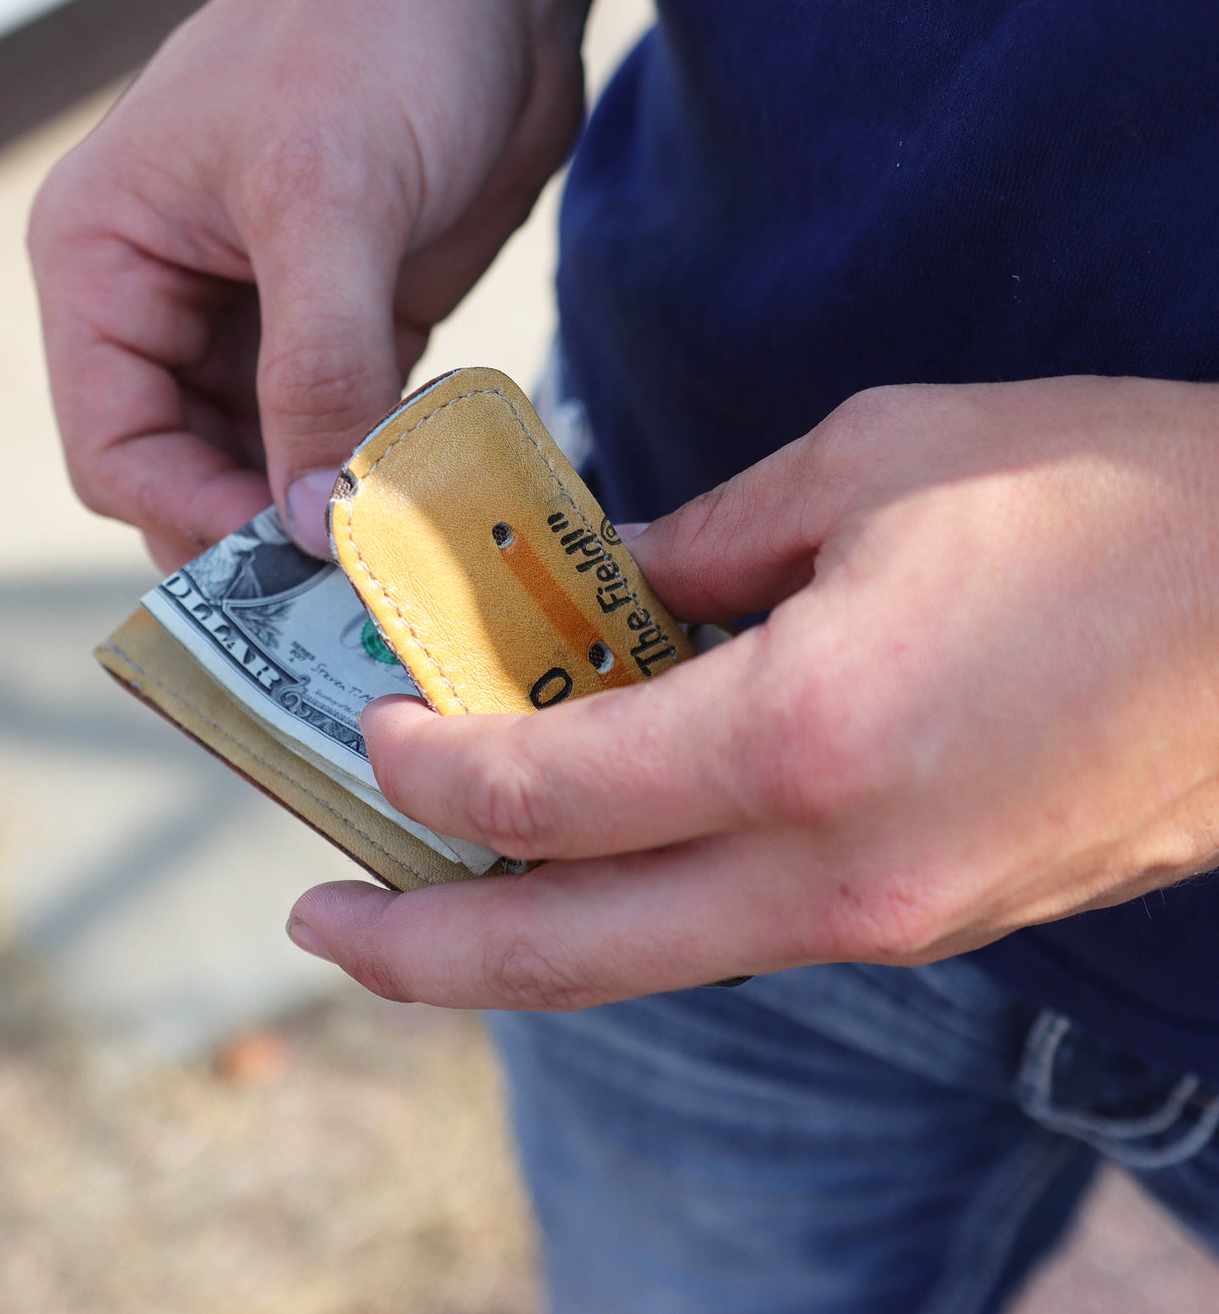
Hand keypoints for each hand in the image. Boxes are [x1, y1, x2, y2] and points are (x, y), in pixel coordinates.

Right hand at [30, 0, 617, 568]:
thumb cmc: (376, 35)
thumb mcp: (328, 199)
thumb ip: (316, 367)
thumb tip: (310, 519)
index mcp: (105, 264)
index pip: (114, 450)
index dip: (195, 516)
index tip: (292, 563)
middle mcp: (169, 304)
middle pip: (190, 473)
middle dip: (261, 534)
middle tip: (351, 591)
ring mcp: (262, 323)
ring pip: (272, 465)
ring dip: (326, 513)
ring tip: (396, 555)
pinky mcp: (349, 328)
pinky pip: (346, 432)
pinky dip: (378, 473)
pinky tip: (426, 497)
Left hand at [287, 377, 1218, 1007]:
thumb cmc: (1104, 502)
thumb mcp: (873, 465)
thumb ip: (706, 539)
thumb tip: (608, 581)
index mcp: (804, 737)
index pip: (549, 791)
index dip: (432, 766)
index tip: (377, 726)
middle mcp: (834, 869)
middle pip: (570, 953)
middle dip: (422, 952)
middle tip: (321, 925)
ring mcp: (885, 916)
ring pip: (650, 961)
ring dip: (522, 937)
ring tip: (427, 898)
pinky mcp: (924, 916)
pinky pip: (735, 930)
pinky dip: (634, 907)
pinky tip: (588, 853)